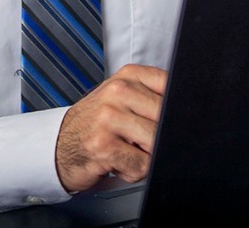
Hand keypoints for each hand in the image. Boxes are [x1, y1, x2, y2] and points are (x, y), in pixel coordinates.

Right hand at [54, 64, 167, 192]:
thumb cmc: (97, 125)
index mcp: (128, 76)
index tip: (171, 120)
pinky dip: (134, 171)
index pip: (171, 86)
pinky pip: (141, 165)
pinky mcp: (103, 145)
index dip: (179, 109)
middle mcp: (117, 92)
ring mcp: (109, 117)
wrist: (59, 146)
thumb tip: (189, 114)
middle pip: (167, 118)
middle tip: (141, 141)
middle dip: (161, 137)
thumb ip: (154, 99)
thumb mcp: (124, 100)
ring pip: (156, 142)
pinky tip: (118, 162)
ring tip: (129, 151)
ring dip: (147, 156)